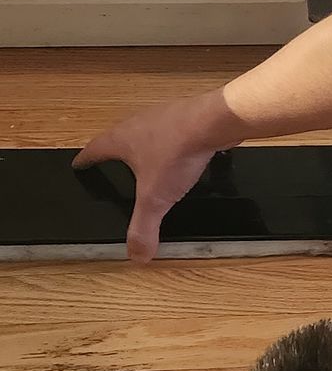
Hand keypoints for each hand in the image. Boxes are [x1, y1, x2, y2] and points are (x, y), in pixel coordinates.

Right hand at [73, 89, 236, 260]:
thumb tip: (136, 255)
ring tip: (144, 160)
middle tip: (110, 162)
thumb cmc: (176, 153)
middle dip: (114, 150)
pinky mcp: (186, 116)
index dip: (85, 159)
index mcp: (121, 139)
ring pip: (145, 130)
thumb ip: (144, 226)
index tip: (78, 163)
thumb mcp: (156, 198)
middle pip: (118, 135)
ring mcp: (162, 116)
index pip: (94, 149)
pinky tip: (179, 155)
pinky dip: (170, 143)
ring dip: (142, 144)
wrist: (215, 121)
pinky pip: (171, 130)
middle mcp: (138, 123)